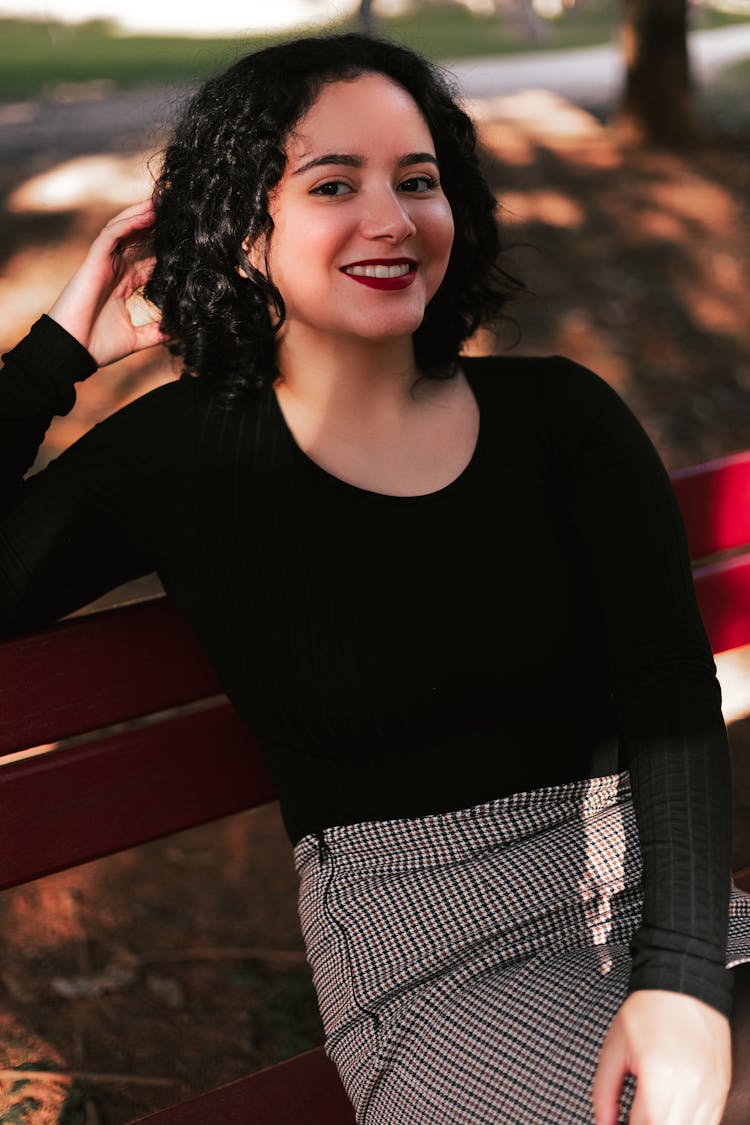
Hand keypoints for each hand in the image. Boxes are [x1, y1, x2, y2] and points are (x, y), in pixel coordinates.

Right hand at [47, 200, 164, 366]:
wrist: (72, 352)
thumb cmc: (97, 346)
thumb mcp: (136, 339)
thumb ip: (156, 332)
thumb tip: (180, 332)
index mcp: (124, 285)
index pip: (148, 261)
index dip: (166, 250)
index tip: (189, 243)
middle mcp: (114, 270)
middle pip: (138, 239)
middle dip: (156, 225)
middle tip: (180, 212)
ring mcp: (103, 264)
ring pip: (124, 229)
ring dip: (143, 214)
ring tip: (165, 203)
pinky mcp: (94, 261)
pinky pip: (111, 234)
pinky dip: (128, 222)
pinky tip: (147, 213)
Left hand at [592, 990, 730, 1124]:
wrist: (682, 982)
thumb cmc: (647, 1010)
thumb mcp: (613, 1047)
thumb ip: (603, 1092)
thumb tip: (603, 1123)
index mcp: (658, 1077)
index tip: (620, 1122)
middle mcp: (689, 1088)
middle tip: (637, 1114)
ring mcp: (710, 1090)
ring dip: (669, 1123)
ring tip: (654, 1108)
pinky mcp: (721, 1088)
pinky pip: (708, 1123)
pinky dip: (688, 1121)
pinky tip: (673, 1109)